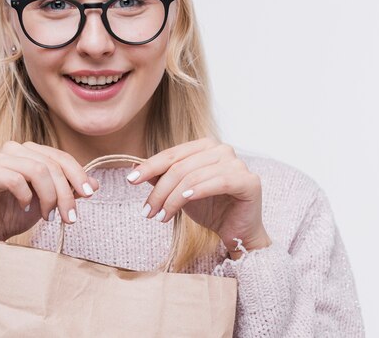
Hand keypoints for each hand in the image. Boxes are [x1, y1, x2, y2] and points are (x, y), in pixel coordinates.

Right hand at [0, 141, 98, 266]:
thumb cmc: (15, 214)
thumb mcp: (49, 202)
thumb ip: (69, 190)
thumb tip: (95, 184)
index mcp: (30, 151)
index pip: (61, 157)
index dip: (78, 174)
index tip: (88, 194)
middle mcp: (14, 149)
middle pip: (51, 164)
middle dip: (65, 193)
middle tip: (69, 217)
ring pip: (37, 169)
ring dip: (49, 197)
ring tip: (48, 216)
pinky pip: (15, 179)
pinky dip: (26, 196)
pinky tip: (26, 208)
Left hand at [126, 138, 270, 259]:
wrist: (237, 232)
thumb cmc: (210, 209)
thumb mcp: (179, 192)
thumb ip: (161, 177)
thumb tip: (134, 167)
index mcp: (205, 146)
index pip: (172, 154)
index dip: (149, 166)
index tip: (130, 181)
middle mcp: (222, 149)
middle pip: (180, 166)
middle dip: (159, 190)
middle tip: (147, 211)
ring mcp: (237, 163)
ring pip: (194, 176)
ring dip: (172, 198)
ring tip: (161, 216)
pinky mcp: (249, 181)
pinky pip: (218, 182)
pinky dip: (198, 190)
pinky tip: (184, 199)